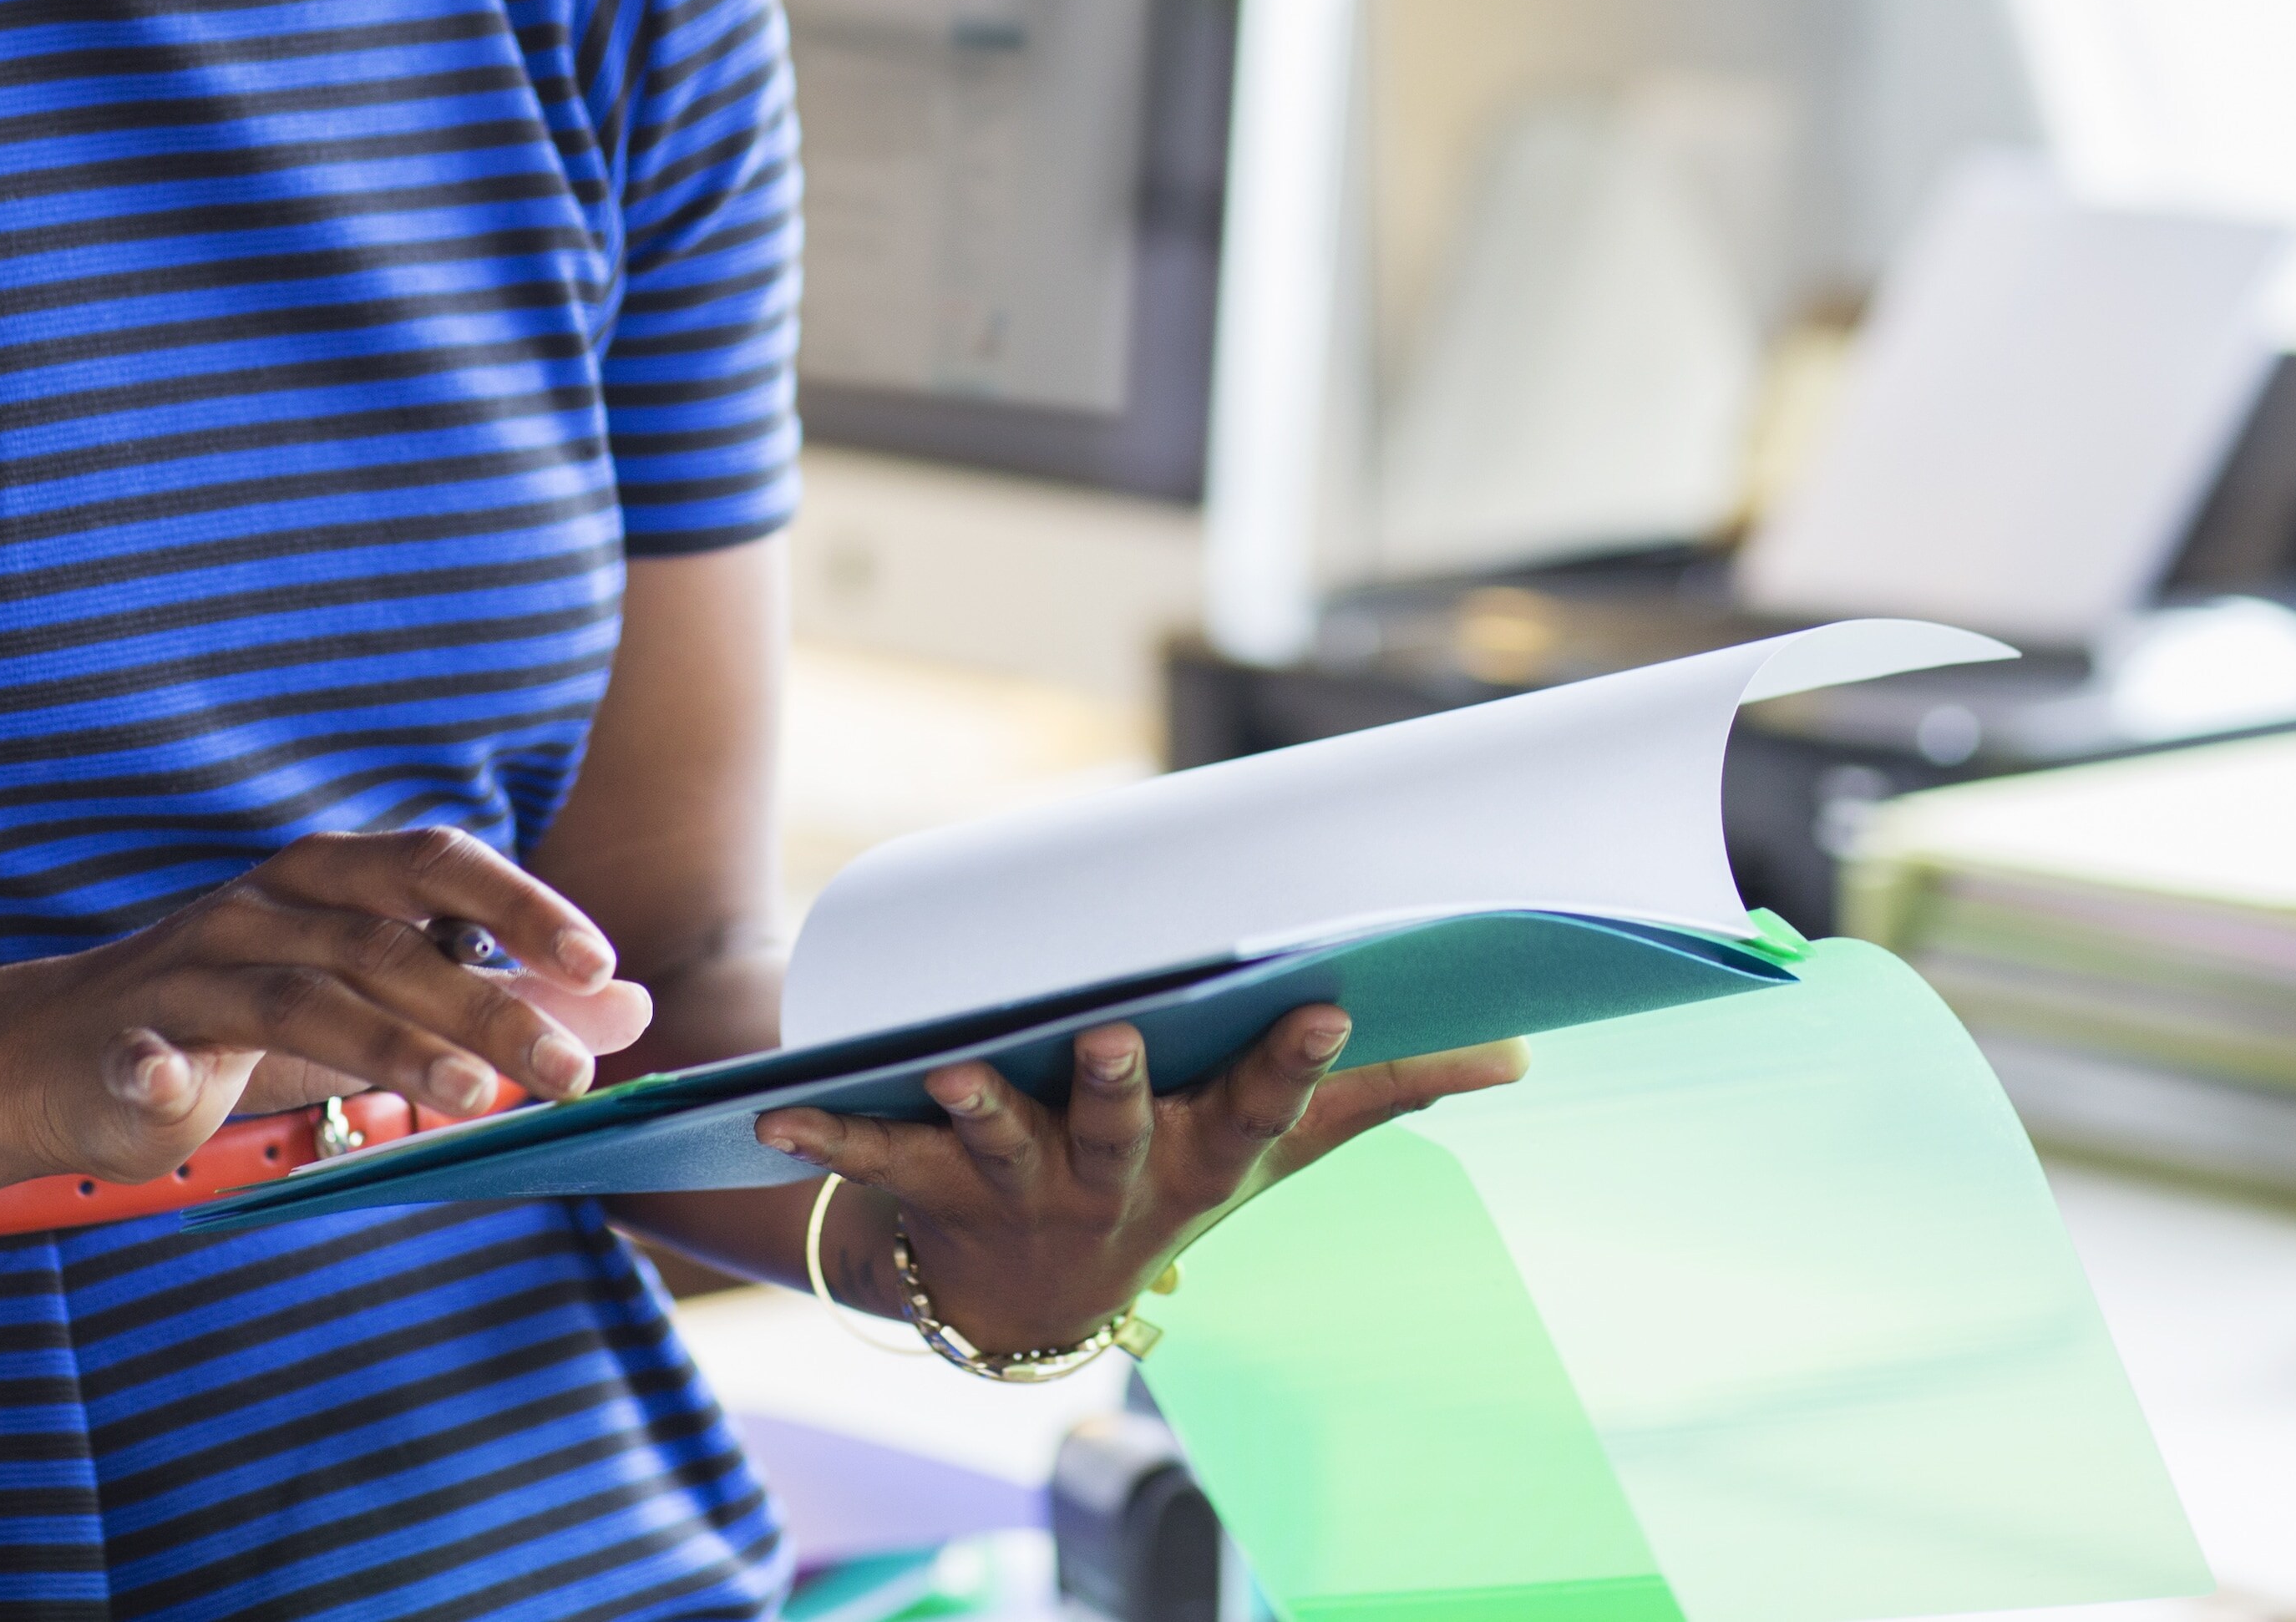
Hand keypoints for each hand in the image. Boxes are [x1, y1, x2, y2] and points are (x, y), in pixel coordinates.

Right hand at [0, 827, 656, 1182]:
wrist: (56, 1054)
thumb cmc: (237, 1017)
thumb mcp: (371, 998)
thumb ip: (496, 993)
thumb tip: (630, 1005)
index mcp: (325, 880)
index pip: (436, 867)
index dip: (521, 908)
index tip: (600, 967)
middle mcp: (262, 909)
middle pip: (387, 943)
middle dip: (488, 1003)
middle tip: (571, 1069)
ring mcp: (187, 974)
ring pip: (301, 998)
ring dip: (392, 1047)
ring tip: (477, 1097)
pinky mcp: (122, 1045)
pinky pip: (144, 1054)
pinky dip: (159, 1070)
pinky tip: (178, 1094)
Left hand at [756, 1011, 1528, 1354]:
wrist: (1025, 1297)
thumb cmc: (1172, 1176)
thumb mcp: (1281, 1145)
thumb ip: (1390, 1089)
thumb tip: (1520, 1048)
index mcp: (1203, 1155)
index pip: (1263, 1105)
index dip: (1297, 1058)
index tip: (1330, 999)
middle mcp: (1113, 1177)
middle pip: (1116, 1128)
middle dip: (1114, 1084)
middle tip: (1114, 1032)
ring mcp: (1017, 1185)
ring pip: (997, 1144)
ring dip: (974, 1108)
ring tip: (952, 1067)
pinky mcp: (930, 1185)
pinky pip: (876, 1162)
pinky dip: (826, 1138)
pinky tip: (775, 1113)